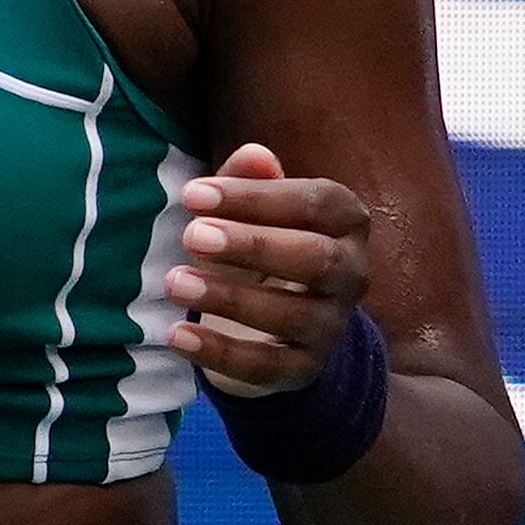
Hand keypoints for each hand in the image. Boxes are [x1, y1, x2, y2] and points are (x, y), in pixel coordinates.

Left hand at [165, 142, 369, 400]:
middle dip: (252, 245)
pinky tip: (177, 335)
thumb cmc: (255, 244)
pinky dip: (221, 353)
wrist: (269, 321)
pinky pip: (268, 366)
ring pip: (293, 315)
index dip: (256, 197)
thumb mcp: (245, 210)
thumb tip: (255, 154)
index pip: (317, 203)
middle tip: (190, 235)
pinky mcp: (304, 369)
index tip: (192, 194)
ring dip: (230, 298)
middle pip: (316, 259)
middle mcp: (350, 273)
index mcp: (344, 221)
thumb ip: (246, 181)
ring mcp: (332, 325)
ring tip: (174, 281)